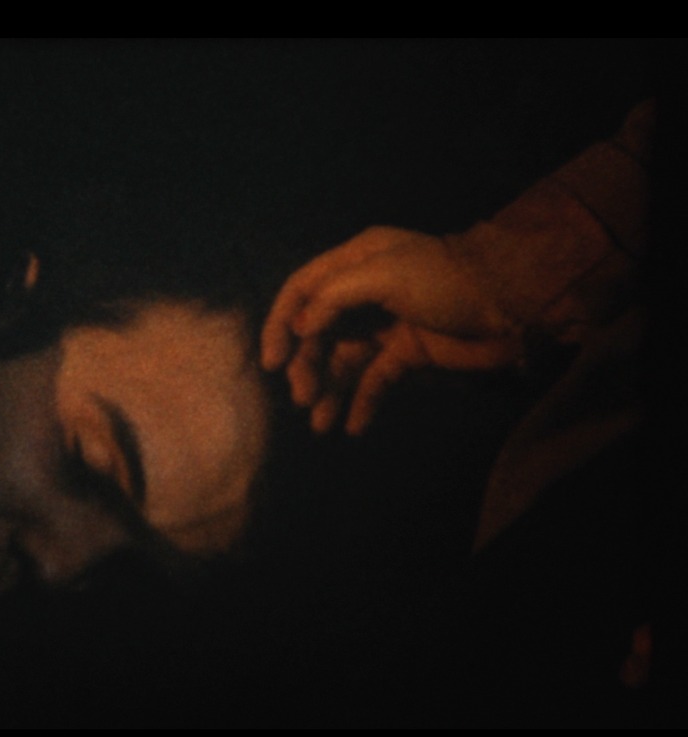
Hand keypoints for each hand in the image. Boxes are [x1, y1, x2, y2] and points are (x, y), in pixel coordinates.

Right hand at [260, 226, 521, 434]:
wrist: (511, 304)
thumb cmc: (444, 281)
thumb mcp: (382, 275)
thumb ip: (333, 298)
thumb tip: (299, 328)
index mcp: (356, 262)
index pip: (303, 289)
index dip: (281, 323)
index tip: (272, 362)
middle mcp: (364, 292)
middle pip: (319, 332)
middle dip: (307, 366)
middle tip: (304, 397)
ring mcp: (385, 325)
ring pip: (343, 361)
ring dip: (329, 389)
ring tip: (320, 422)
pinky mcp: (407, 355)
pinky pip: (375, 382)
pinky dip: (362, 404)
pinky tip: (352, 427)